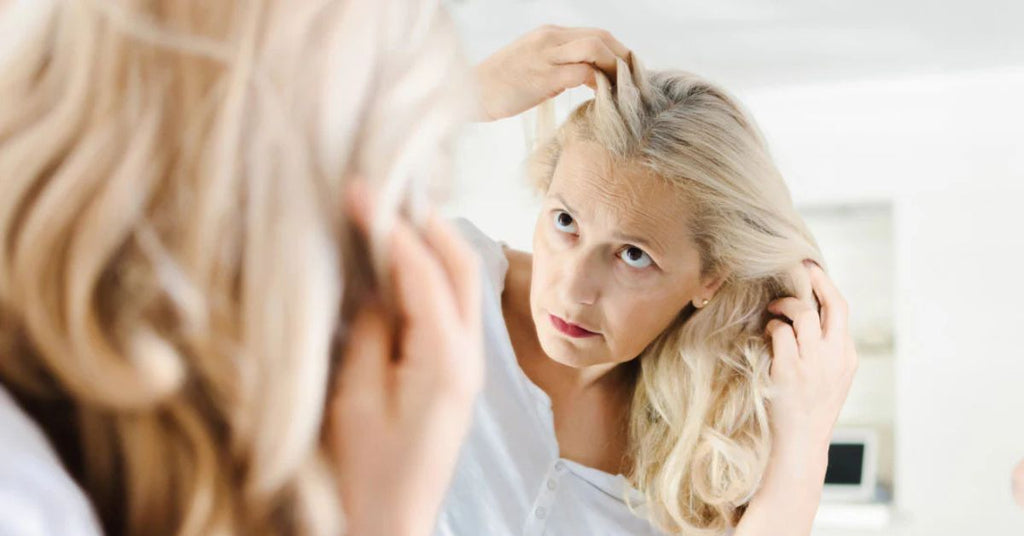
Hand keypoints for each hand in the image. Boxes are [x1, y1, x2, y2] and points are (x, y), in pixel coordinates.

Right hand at [326, 182, 483, 535]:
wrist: (389, 526)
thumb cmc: (363, 476)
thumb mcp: (354, 399)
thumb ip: (371, 333)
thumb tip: (379, 283)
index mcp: (445, 361)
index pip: (422, 271)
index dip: (390, 226)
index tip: (360, 190)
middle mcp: (469, 357)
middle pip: (461, 266)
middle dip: (425, 222)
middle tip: (382, 193)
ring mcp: (468, 365)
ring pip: (461, 283)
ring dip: (430, 245)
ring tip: (389, 216)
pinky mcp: (455, 374)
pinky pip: (450, 306)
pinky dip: (428, 275)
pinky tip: (396, 265)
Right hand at [474, 25, 630, 120]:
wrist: (468, 93)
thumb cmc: (499, 86)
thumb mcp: (531, 66)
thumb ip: (557, 64)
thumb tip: (585, 75)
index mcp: (548, 35)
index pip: (595, 34)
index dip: (617, 50)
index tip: (627, 72)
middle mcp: (550, 39)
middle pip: (601, 37)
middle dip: (623, 58)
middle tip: (634, 82)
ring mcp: (546, 55)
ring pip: (596, 48)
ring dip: (615, 68)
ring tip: (621, 90)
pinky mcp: (543, 76)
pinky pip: (583, 73)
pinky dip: (600, 84)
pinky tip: (603, 98)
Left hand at [765, 260, 857, 454]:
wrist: (800, 442)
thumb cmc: (808, 408)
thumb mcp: (830, 378)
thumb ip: (826, 349)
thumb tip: (810, 316)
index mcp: (847, 356)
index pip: (841, 310)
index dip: (826, 286)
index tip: (813, 270)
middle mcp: (835, 356)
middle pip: (830, 305)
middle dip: (814, 279)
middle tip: (796, 267)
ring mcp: (814, 363)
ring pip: (803, 314)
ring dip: (785, 305)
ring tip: (774, 309)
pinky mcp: (790, 370)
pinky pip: (780, 333)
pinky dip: (772, 327)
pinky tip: (767, 333)